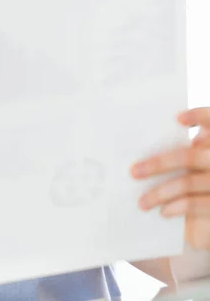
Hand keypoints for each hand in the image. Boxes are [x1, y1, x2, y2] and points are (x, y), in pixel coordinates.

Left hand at [131, 107, 209, 249]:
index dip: (200, 116)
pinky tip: (163, 211)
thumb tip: (146, 146)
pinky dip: (175, 207)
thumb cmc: (198, 186)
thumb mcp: (194, 165)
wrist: (209, 219)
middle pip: (188, 157)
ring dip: (159, 193)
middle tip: (133, 172)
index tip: (178, 118)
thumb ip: (184, 153)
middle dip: (157, 164)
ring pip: (187, 183)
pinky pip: (194, 204)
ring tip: (142, 202)